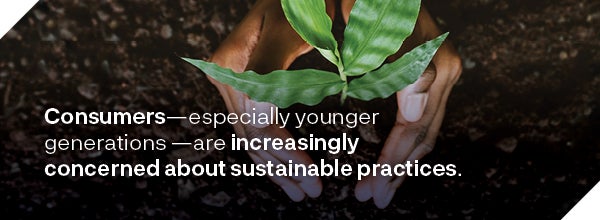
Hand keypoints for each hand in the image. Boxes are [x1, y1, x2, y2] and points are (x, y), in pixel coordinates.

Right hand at [207, 0, 334, 200]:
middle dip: (283, 167)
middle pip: (252, 134)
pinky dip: (268, 151)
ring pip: (249, 136)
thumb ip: (272, 69)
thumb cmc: (300, 3)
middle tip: (311, 192)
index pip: (259, 123)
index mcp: (234, 63)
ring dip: (275, 168)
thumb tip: (261, 118)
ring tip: (301, 191)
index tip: (314, 174)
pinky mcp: (240, 85)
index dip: (286, 153)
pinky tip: (284, 170)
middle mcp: (226, 75)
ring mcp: (230, 81)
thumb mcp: (291, 30)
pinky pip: (251, 124)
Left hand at [340, 0, 463, 207]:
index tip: (367, 189)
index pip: (411, 128)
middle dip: (396, 172)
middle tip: (371, 199)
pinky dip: (409, 145)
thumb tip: (407, 113)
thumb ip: (392, 65)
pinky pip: (427, 118)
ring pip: (428, 130)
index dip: (391, 162)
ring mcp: (445, 72)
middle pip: (422, 135)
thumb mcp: (370, 23)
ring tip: (381, 192)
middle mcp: (445, 71)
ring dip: (404, 165)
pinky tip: (395, 163)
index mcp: (429, 64)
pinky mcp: (438, 73)